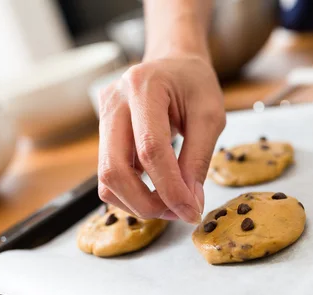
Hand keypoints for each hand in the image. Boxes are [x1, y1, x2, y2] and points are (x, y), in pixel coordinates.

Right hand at [97, 53, 225, 223]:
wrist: (172, 64)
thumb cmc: (194, 84)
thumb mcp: (210, 116)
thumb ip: (199, 159)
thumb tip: (190, 204)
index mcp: (143, 88)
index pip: (150, 149)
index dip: (170, 188)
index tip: (191, 211)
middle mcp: (114, 103)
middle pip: (114, 170)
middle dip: (146, 202)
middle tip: (178, 212)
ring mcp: (103, 119)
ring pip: (105, 179)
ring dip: (137, 203)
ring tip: (170, 204)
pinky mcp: (103, 135)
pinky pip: (108, 175)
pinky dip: (131, 194)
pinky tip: (156, 190)